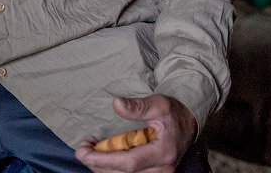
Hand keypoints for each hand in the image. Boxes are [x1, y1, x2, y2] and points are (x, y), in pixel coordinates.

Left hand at [74, 95, 197, 172]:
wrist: (189, 123)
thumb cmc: (173, 112)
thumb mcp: (159, 104)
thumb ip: (138, 106)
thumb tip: (116, 104)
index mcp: (163, 152)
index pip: (129, 163)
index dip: (104, 159)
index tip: (84, 151)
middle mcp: (161, 169)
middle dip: (97, 164)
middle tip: (81, 148)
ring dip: (102, 167)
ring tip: (88, 149)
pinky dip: (111, 168)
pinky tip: (101, 155)